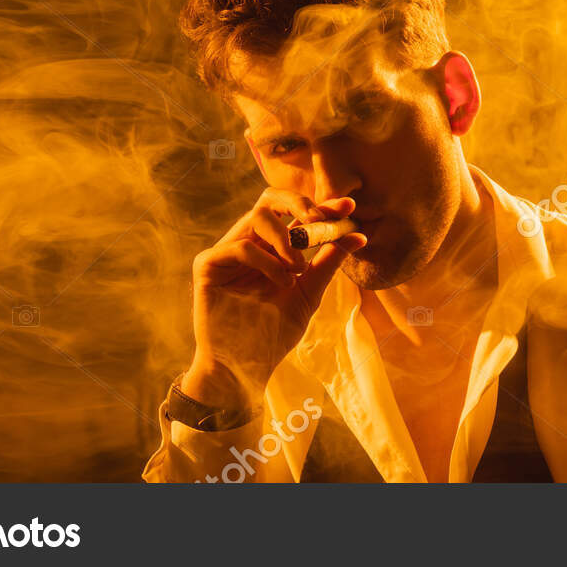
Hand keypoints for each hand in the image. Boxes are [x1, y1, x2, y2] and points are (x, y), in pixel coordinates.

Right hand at [181, 188, 365, 410]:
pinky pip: (240, 247)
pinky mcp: (208, 265)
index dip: (322, 206)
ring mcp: (227, 252)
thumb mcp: (309, 292)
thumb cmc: (273, 332)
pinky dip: (267, 261)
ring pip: (257, 217)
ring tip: (298, 269)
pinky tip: (282, 283)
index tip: (349, 207)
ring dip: (285, 239)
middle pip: (270, 199)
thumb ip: (329, 262)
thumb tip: (358, 236)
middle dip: (300, 203)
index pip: (295, 214)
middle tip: (320, 221)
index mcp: (271, 248)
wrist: (245, 366)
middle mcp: (249, 244)